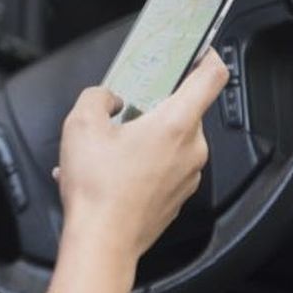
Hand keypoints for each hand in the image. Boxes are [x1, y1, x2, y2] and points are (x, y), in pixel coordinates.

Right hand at [55, 50, 229, 259]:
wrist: (102, 243)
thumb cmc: (97, 191)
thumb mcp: (81, 125)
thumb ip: (97, 97)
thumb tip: (107, 97)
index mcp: (175, 124)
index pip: (211, 76)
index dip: (208, 55)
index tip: (198, 49)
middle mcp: (190, 149)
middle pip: (184, 109)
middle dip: (155, 104)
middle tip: (127, 106)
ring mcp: (188, 176)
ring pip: (172, 140)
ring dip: (145, 136)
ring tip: (109, 147)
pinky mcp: (178, 197)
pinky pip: (165, 167)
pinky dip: (142, 162)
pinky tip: (111, 171)